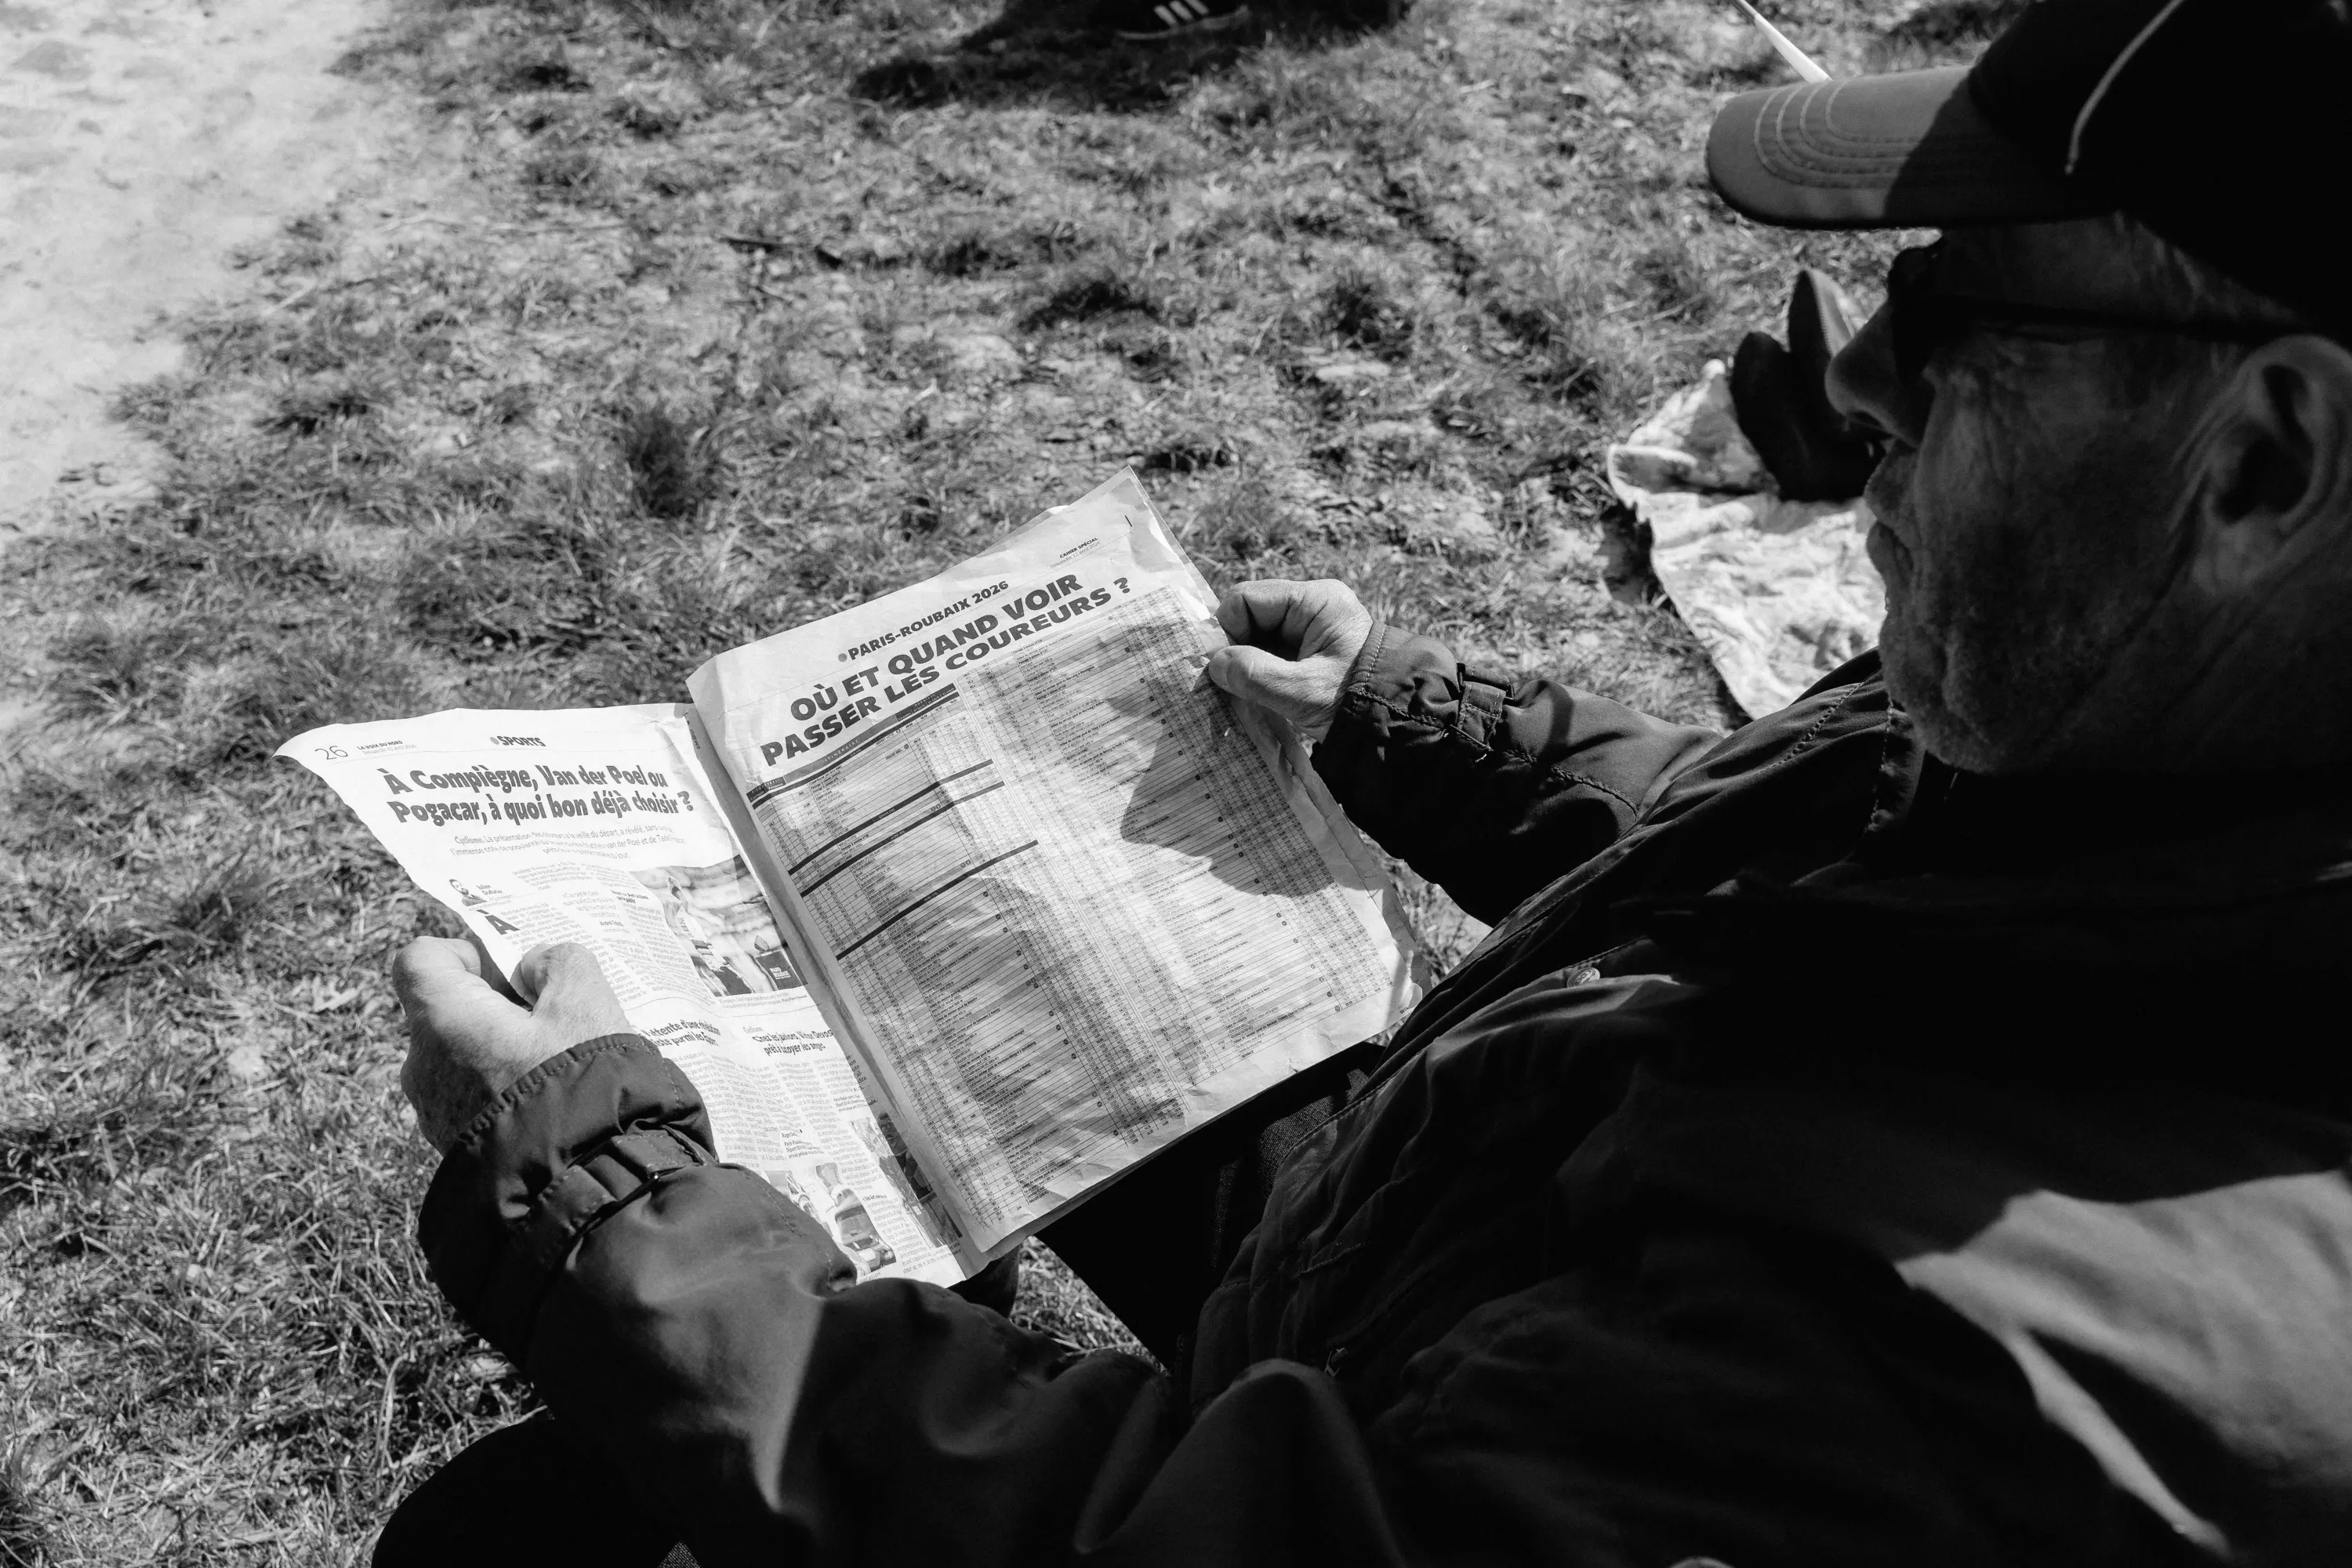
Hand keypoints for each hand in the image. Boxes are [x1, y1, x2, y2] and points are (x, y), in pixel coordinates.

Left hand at [392, 938, 631, 1152]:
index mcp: (443, 1019)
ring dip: (500, 1049)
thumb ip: (559, 961)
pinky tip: (549, 1102)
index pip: (419, 959)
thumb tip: (533, 966)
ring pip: (460, 1056)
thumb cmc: (581, 1084)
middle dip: (495, 1005)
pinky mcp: (451, 1146)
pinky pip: (469, 1097)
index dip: (465, 953)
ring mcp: (432, 1111)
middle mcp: (422, 1064)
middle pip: (445, 1009)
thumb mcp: (587, 1002)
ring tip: (557, 1064)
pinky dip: (501, 1088)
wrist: (580, 1183)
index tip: (512, 973)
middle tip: (551, 1017)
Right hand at [1205, 579, 1374, 741]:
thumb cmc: (1355, 702)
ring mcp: (1309, 627)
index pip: (1247, 598)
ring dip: (1246, 663)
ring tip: (1246, 692)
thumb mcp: (1302, 692)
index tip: (1224, 667)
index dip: (1228, 629)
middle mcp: (1311, 605)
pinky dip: (1258, 670)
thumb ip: (1254, 675)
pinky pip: (1269, 651)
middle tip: (1232, 683)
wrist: (1396, 723)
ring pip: (1256, 635)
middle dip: (1236, 648)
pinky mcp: (1307, 649)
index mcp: (1315, 601)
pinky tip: (1258, 693)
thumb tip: (1213, 664)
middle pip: (1250, 615)